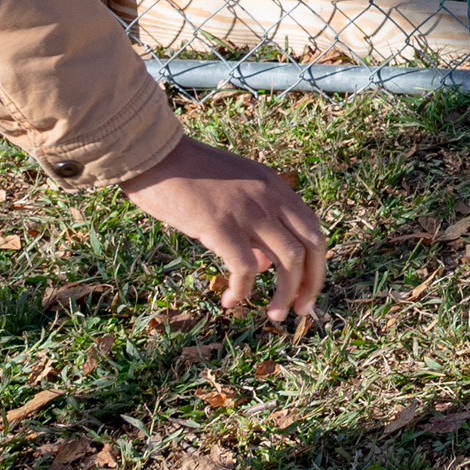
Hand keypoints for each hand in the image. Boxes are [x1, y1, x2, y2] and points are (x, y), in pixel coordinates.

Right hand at [121, 134, 327, 321]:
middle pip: (312, 245)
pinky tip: (230, 301)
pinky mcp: (220, 225)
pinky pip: (244, 268)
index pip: (313, 228)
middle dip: (312, 282)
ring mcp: (248, 210)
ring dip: (285, 293)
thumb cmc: (187, 177)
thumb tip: (263, 264)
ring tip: (273, 315)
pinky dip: (243, 290)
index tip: (306, 289)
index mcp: (275, 187)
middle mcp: (270, 197)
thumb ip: (254, 223)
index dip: (316, 262)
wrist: (153, 155)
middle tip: (300, 311)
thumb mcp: (234, 193)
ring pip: (288, 260)